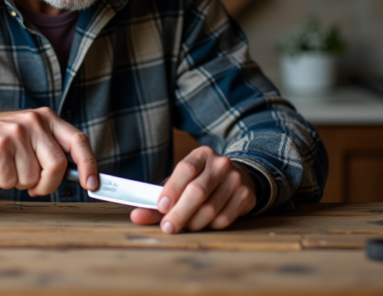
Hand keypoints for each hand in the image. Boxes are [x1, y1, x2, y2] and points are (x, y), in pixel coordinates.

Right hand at [0, 108, 97, 196]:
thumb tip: (80, 175)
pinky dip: (5, 182)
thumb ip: (53, 149)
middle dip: (48, 185)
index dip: (89, 165)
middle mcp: (34, 122)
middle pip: (58, 166)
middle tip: (35, 187)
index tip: (92, 185)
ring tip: (11, 169)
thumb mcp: (31, 135)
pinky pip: (11, 180)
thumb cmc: (2, 140)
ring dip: (23, 183)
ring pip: (33, 177)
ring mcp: (16, 133)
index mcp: (47, 118)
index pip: (78, 141)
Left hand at [130, 146, 256, 233]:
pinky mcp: (246, 195)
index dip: (172, 189)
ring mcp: (235, 179)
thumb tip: (136, 216)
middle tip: (168, 228)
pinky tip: (204, 223)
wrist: (238, 176)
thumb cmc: (201, 181)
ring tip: (185, 225)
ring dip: (194, 223)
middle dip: (180, 213)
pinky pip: (224, 219)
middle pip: (198, 192)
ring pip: (211, 209)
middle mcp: (220, 164)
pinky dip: (210, 226)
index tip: (161, 206)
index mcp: (201, 155)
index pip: (185, 169)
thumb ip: (157, 199)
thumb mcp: (181, 183)